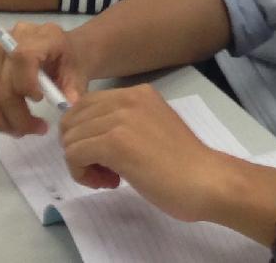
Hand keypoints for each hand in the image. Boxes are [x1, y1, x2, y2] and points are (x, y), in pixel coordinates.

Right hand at [0, 19, 90, 137]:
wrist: (58, 49)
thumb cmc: (68, 61)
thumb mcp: (79, 72)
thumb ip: (73, 88)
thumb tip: (67, 105)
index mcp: (40, 36)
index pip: (22, 57)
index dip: (26, 84)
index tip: (40, 101)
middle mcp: (11, 37)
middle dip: (13, 116)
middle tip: (31, 130)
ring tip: (17, 129)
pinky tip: (2, 117)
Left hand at [60, 86, 248, 222]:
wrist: (205, 180)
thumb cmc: (184, 165)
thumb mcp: (152, 129)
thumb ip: (125, 124)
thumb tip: (92, 137)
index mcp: (138, 93)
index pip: (86, 105)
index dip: (85, 134)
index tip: (103, 157)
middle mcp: (127, 98)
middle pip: (73, 119)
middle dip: (79, 148)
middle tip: (103, 170)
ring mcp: (120, 118)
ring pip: (70, 138)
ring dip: (81, 164)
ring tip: (108, 178)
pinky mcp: (114, 142)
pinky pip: (74, 155)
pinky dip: (82, 174)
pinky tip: (109, 182)